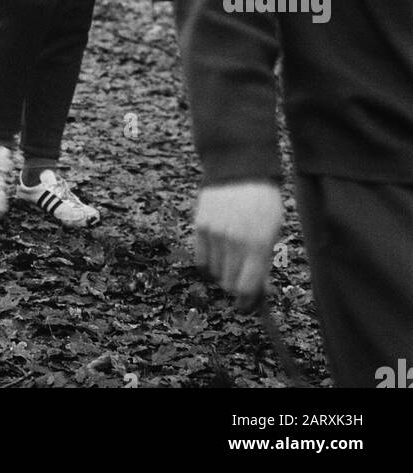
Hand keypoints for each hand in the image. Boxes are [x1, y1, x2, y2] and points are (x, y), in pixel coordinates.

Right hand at [194, 181, 282, 311]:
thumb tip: (258, 293)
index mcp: (257, 244)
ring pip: (215, 273)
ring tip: (233, 258)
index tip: (247, 305)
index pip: (247, 288)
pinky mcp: (200, 226)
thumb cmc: (263, 201)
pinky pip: (201, 260)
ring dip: (224, 272)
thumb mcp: (272, 231)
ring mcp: (215, 233)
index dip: (247, 302)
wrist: (240, 168)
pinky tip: (218, 256)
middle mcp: (234, 241)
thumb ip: (264, 262)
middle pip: (229, 283)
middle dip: (237, 285)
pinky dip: (209, 265)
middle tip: (242, 278)